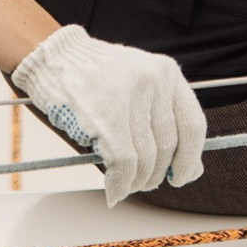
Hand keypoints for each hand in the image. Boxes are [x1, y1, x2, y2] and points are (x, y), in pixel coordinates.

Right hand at [10, 24, 206, 204]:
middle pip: (168, 146)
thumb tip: (192, 169)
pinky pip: (124, 164)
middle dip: (158, 173)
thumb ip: (164, 118)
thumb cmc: (94, 74)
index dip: (190, 158)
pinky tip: (115, 190)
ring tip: (128, 186)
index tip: (182, 175)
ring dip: (138, 182)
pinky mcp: (106, 119)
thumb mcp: (138, 82)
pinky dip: (120, 184)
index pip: (193, 125)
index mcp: (166, 71)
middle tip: (147, 183)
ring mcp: (129, 99)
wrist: (52, 56)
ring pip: (146, 158)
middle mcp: (153, 81)